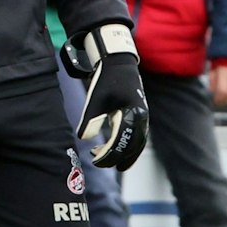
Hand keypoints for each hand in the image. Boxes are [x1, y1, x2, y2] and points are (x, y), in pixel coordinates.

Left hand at [60, 23, 148, 168]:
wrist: (120, 63)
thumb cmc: (107, 80)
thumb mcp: (95, 100)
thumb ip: (90, 120)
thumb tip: (84, 140)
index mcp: (131, 114)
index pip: (120, 142)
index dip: (107, 154)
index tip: (94, 159)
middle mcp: (141, 118)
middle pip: (131, 147)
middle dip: (116, 158)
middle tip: (100, 163)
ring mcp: (143, 118)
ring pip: (136, 144)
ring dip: (123, 153)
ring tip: (106, 159)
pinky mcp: (140, 116)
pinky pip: (137, 137)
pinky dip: (127, 145)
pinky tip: (112, 147)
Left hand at [209, 63, 226, 107]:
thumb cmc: (220, 67)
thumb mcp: (213, 72)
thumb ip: (212, 82)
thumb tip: (213, 92)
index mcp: (223, 73)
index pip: (222, 90)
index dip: (218, 98)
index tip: (215, 101)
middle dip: (223, 100)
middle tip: (219, 103)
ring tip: (224, 100)